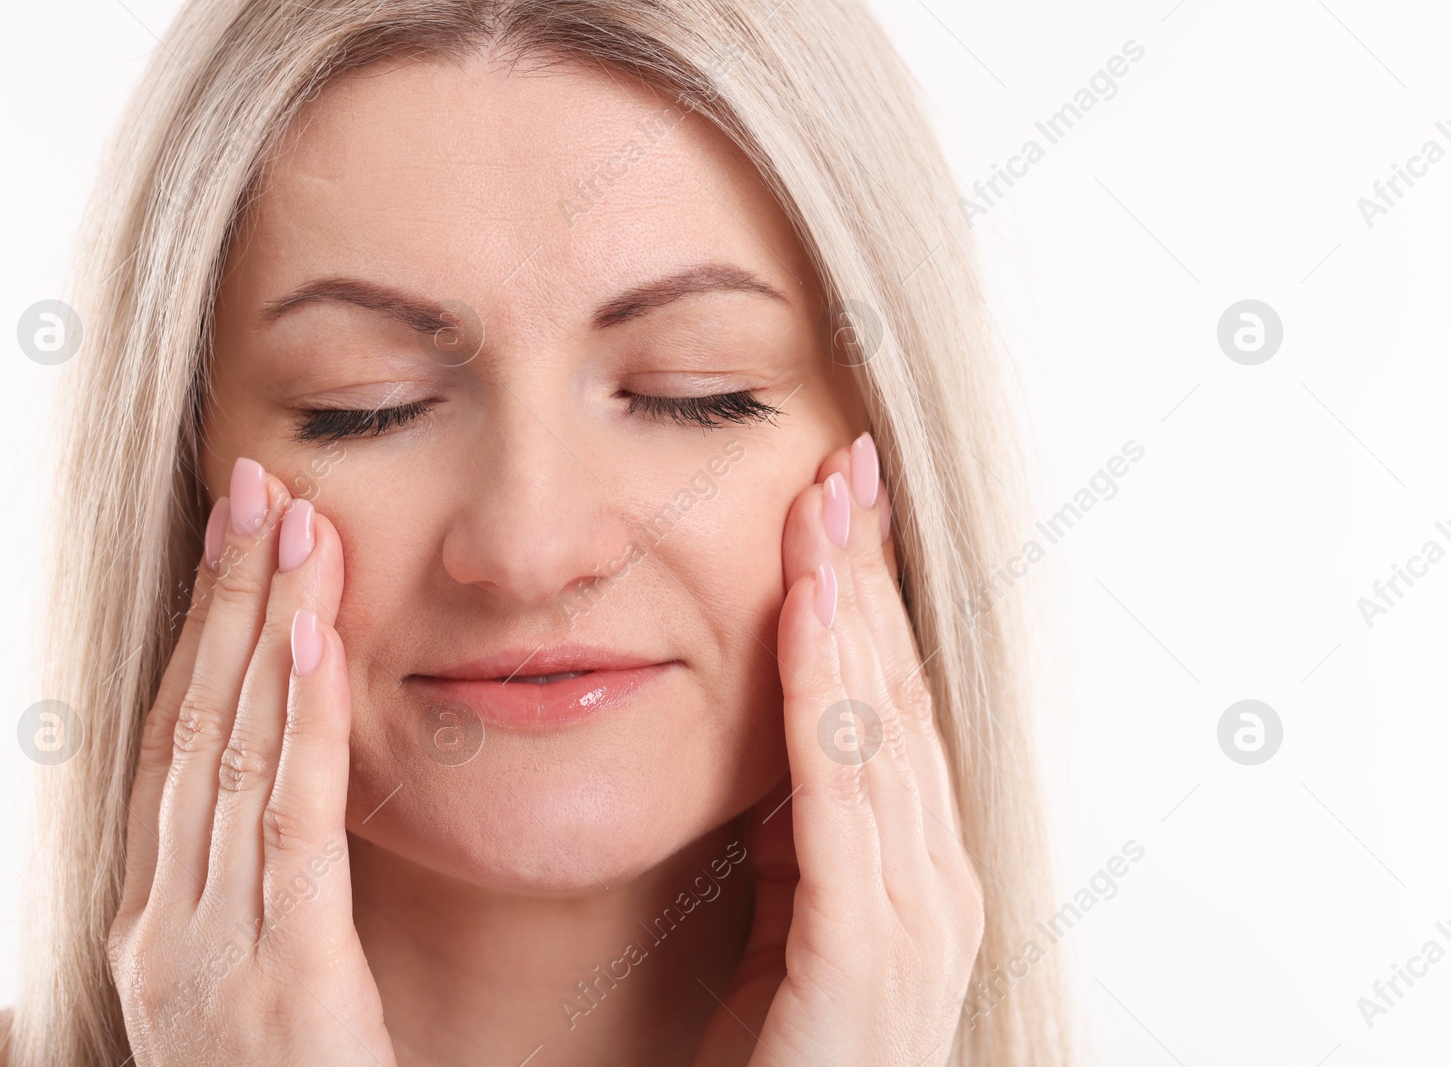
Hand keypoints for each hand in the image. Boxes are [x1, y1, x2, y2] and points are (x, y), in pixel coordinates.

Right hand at [106, 458, 393, 1065]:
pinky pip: (289, 826)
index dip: (202, 638)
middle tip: (256, 487)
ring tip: (290, 522)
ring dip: (262, 627)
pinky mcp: (286, 978)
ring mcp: (212, 952)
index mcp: (158, 924)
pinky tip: (310, 636)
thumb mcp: (253, 992)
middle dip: (225, 600)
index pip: (177, 749)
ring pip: (233, 754)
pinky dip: (298, 723)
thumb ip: (257, 897)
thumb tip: (276, 799)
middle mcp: (166, 925)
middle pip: (195, 727)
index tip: (237, 543)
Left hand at [693, 433, 984, 1066]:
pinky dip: (828, 692)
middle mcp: (936, 884)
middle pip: (899, 695)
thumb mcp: (785, 917)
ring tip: (825, 507)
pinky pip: (843, 795)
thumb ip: (797, 830)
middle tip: (842, 464)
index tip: (840, 505)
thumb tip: (784, 731)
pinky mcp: (866, 953)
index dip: (869, 599)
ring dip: (851, 606)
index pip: (894, 707)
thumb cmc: (777, 1055)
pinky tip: (810, 612)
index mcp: (917, 871)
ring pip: (880, 725)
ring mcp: (914, 920)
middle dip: (868, 575)